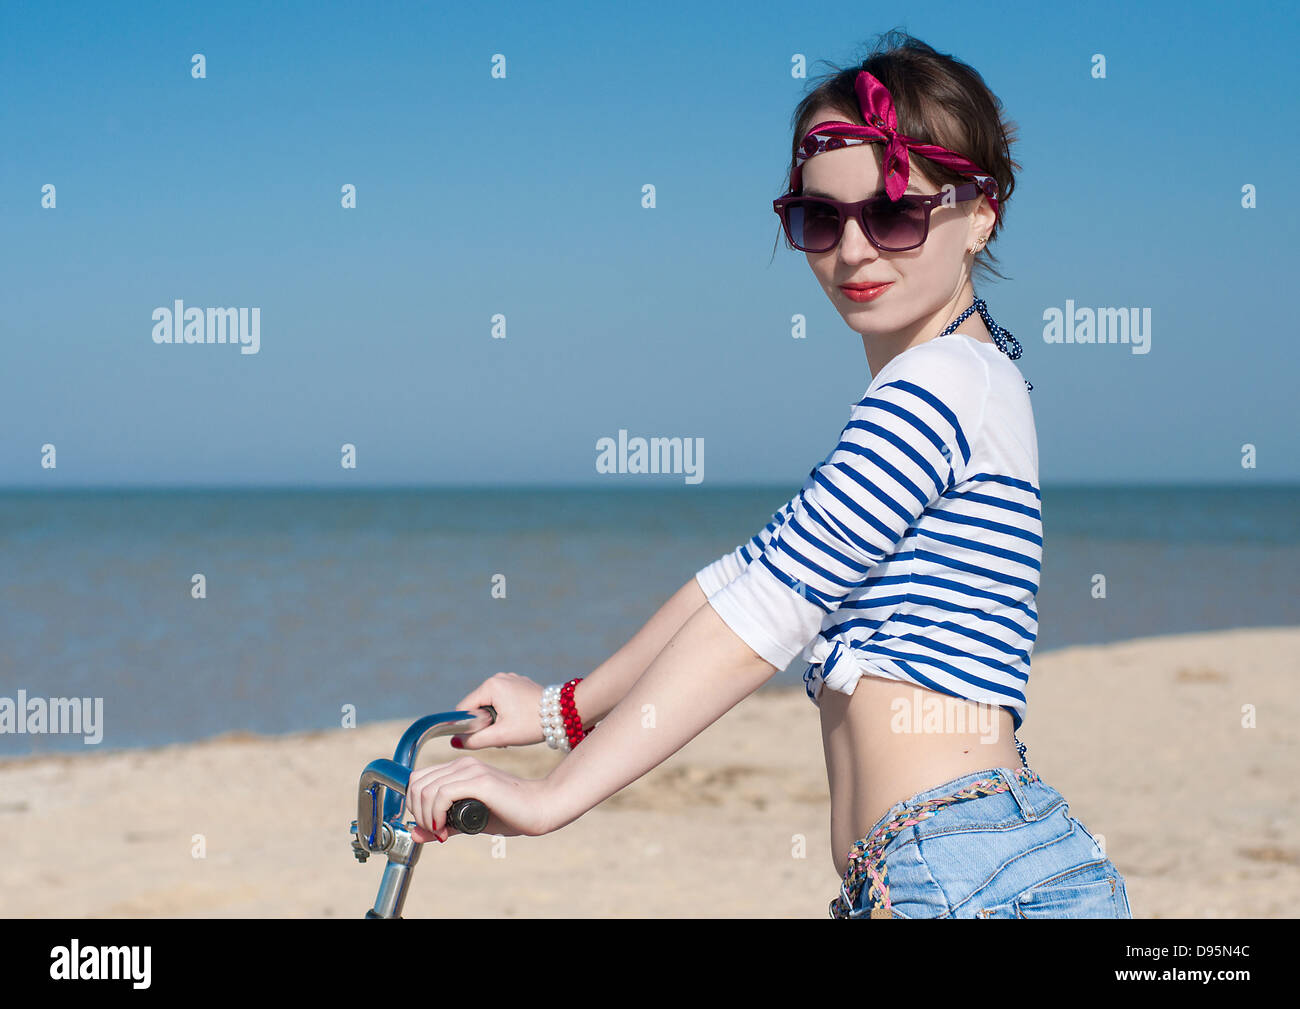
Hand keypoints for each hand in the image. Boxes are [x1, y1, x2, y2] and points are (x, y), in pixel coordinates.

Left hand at [405, 755, 555, 841]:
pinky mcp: (480, 781)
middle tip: (433, 831)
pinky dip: (436, 815)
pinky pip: (442, 794)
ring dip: (426, 817)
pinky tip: (445, 829)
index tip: (429, 826)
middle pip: (416, 782)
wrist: (541, 808)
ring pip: (426, 789)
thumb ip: (442, 824)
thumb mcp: (467, 820)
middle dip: (417, 811)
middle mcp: (463, 764)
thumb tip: (414, 833)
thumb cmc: (510, 813)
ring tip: (441, 832)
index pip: (418, 778)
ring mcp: (471, 770)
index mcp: (459, 768)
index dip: (414, 804)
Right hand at [449, 672, 547, 749]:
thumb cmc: (532, 724)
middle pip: (477, 706)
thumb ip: (475, 740)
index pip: (464, 709)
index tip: (483, 737)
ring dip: (495, 720)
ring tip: (511, 731)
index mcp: (491, 686)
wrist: (564, 713)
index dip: (469, 726)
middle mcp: (498, 678)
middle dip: (485, 724)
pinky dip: (505, 713)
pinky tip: (518, 722)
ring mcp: (510, 679)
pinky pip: (502, 700)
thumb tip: (454, 742)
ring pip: (490, 705)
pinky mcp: (519, 684)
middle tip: (501, 737)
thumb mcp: (501, 736)